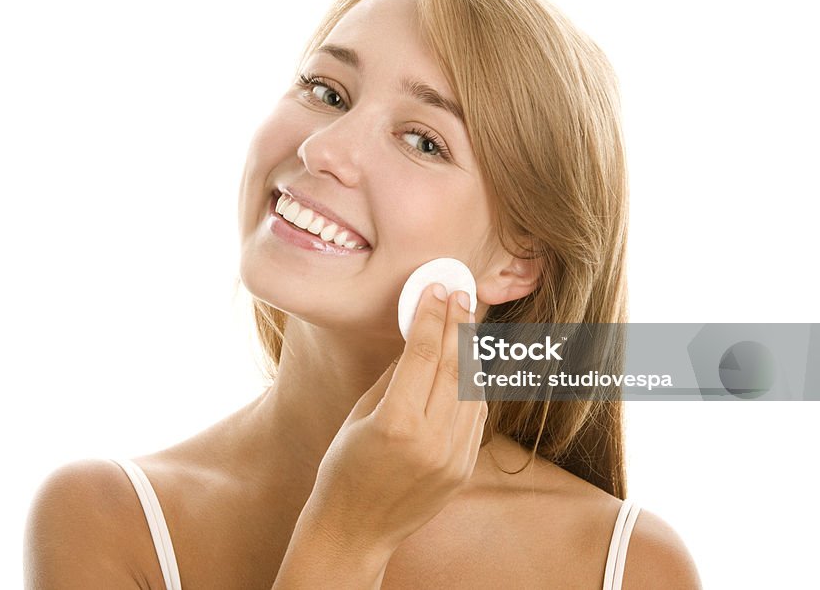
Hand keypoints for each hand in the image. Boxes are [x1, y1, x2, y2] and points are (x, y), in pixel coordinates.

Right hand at [300, 283, 487, 559]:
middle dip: (458, 325)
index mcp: (396, 425)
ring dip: (469, 352)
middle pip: (454, 368)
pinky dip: (471, 386)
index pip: (424, 356)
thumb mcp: (360, 415)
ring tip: (466, 321)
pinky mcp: (463, 469)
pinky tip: (465, 364)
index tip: (438, 289)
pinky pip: (474, 416)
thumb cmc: (344, 467)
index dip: (432, 317)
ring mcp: (453, 459)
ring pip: (472, 390)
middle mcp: (431, 441)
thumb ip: (394, 378)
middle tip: (460, 293)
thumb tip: (418, 338)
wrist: (355, 530)